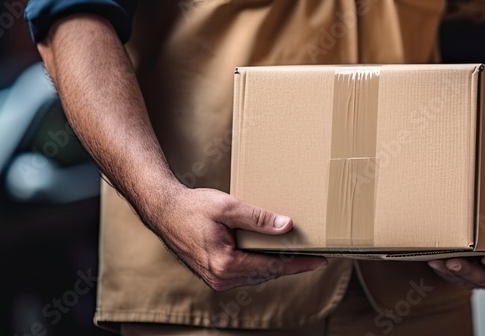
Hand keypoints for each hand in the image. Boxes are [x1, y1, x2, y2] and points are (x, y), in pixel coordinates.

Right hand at [142, 185, 326, 290]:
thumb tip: (287, 226)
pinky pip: (245, 272)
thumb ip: (258, 219)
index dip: (298, 263)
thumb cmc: (193, 207)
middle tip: (315, 255)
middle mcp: (221, 277)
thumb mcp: (229, 207)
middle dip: (291, 264)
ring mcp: (216, 278)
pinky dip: (260, 263)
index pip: (272, 266)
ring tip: (298, 253)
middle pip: (267, 272)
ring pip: (256, 274)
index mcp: (226, 264)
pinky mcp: (214, 274)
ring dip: (276, 264)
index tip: (320, 260)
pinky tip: (271, 252)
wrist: (165, 211)